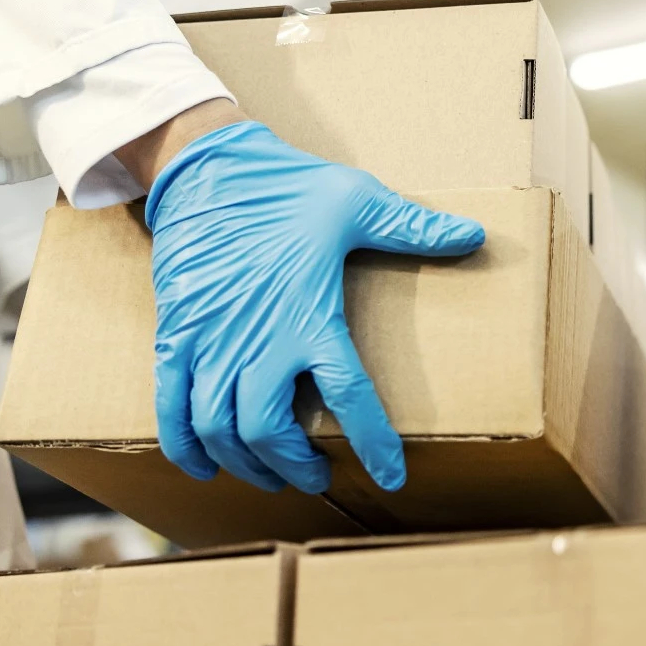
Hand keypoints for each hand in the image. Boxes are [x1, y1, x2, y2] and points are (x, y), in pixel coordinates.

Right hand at [139, 120, 484, 493]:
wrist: (208, 169)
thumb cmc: (285, 187)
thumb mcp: (356, 202)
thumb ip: (412, 228)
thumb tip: (476, 235)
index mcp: (309, 316)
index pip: (350, 397)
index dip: (372, 443)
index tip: (390, 475)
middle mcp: (257, 340)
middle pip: (268, 431)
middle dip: (294, 465)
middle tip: (315, 474)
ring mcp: (210, 342)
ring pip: (220, 430)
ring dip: (245, 463)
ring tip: (270, 472)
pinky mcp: (175, 337)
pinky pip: (169, 407)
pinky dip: (183, 444)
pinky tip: (201, 463)